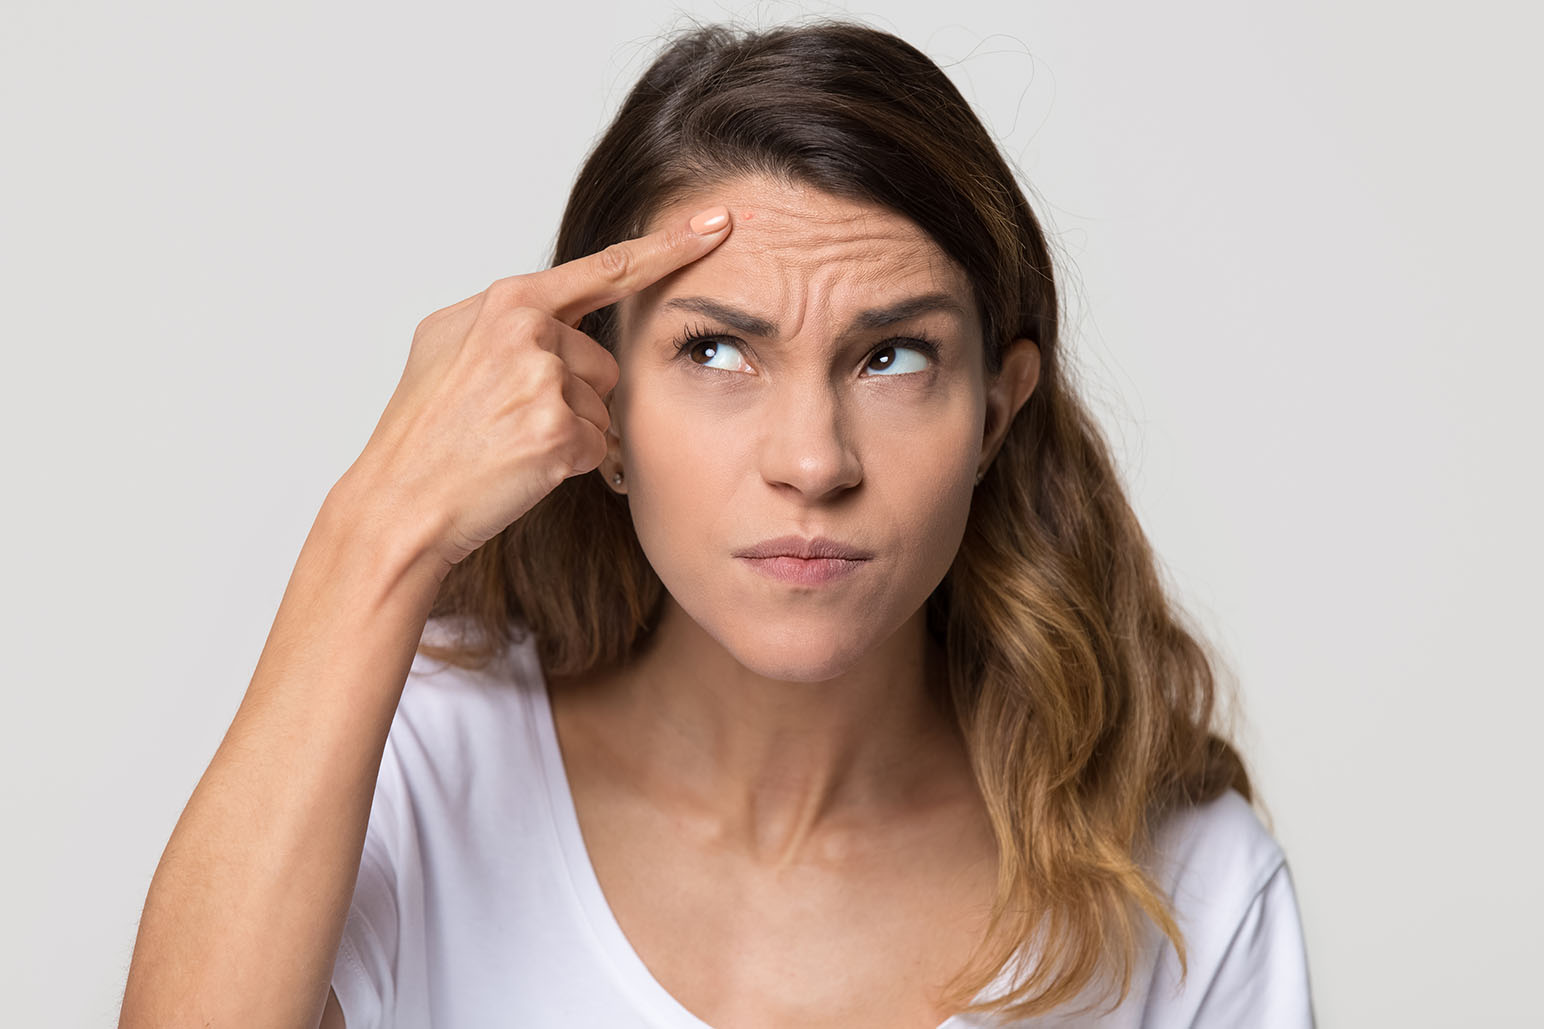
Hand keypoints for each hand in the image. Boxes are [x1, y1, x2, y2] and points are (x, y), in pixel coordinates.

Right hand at [346, 205, 731, 575]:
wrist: (401, 500)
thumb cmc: (423, 431)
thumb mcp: (448, 346)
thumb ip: (507, 319)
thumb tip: (549, 314)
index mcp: (505, 302)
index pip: (604, 269)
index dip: (667, 249)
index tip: (716, 226)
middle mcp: (527, 330)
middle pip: (602, 361)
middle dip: (572, 396)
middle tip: (509, 420)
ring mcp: (542, 379)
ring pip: (602, 405)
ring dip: (570, 430)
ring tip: (509, 442)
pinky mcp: (556, 429)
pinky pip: (595, 444)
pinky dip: (567, 462)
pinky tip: (520, 465)